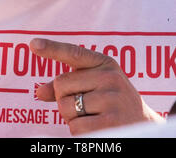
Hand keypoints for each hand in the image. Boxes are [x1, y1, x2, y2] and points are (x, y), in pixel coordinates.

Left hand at [30, 38, 162, 134]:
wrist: (142, 124)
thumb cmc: (112, 101)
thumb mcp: (95, 85)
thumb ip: (68, 84)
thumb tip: (39, 91)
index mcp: (105, 63)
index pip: (73, 53)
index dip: (52, 48)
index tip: (33, 43)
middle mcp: (109, 78)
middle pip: (61, 85)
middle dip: (64, 98)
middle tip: (83, 104)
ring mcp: (111, 100)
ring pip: (65, 107)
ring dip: (71, 117)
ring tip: (91, 116)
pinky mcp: (110, 123)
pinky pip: (75, 127)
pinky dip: (78, 131)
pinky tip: (95, 127)